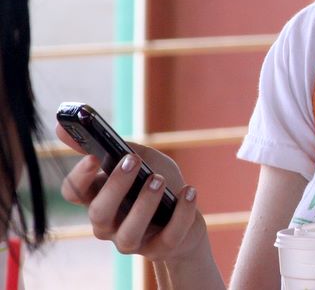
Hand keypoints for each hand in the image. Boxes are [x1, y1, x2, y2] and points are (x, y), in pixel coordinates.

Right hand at [57, 124, 208, 261]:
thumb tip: (69, 122)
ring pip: (129, 233)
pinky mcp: (159, 249)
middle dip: (115, 185)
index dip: (80, 177)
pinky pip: (168, 236)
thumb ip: (112, 144)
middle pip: (99, 212)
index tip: (94, 157)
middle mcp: (108, 224)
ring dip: (144, 204)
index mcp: (98, 198)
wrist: (187, 220)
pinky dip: (181, 213)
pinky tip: (188, 191)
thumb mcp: (140, 158)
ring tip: (159, 179)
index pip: (74, 192)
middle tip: (133, 160)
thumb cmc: (158, 183)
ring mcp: (132, 240)